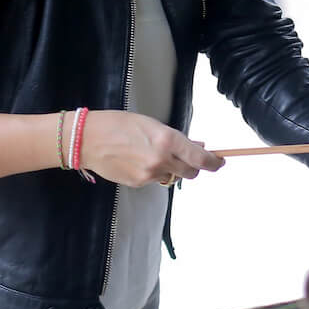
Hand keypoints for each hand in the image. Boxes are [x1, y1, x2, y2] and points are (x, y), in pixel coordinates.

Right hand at [77, 110, 223, 187]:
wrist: (88, 139)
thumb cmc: (119, 124)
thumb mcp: (151, 124)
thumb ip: (176, 138)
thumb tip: (197, 146)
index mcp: (167, 140)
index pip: (200, 159)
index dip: (214, 163)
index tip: (219, 163)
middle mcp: (161, 159)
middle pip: (190, 172)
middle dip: (192, 167)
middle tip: (187, 159)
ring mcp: (149, 174)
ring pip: (171, 176)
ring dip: (169, 169)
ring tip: (150, 154)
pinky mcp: (138, 183)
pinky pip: (154, 180)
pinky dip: (152, 172)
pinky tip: (137, 160)